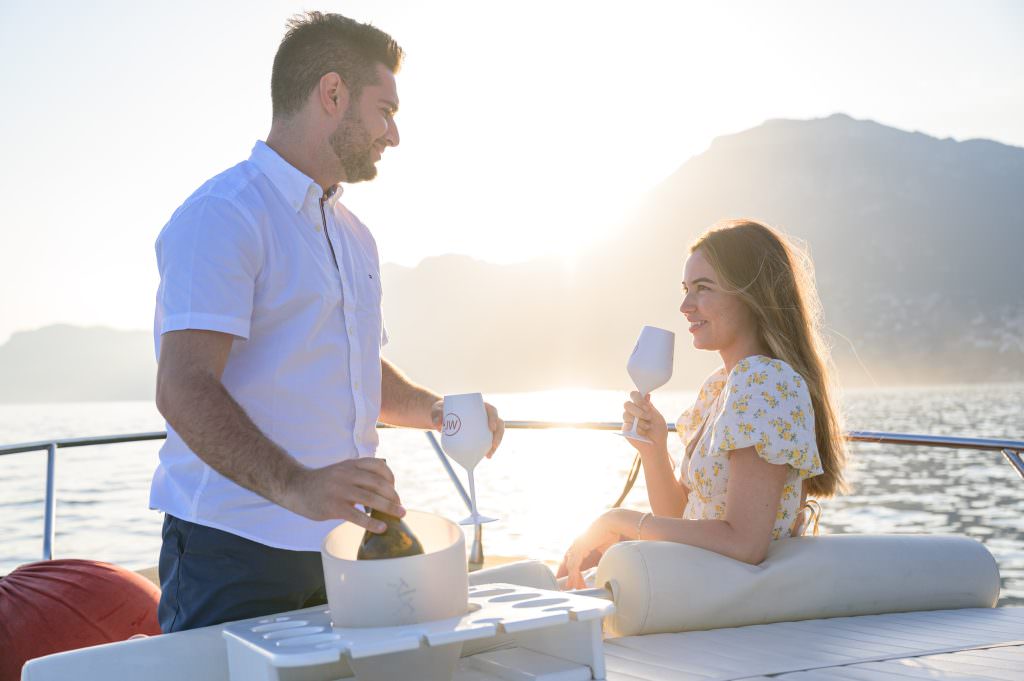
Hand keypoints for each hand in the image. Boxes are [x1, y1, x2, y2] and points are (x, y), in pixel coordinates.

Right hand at [283, 457, 402, 532]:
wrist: (295, 487)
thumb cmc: (322, 482)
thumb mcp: (341, 470)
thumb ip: (358, 475)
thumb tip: (382, 489)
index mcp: (351, 464)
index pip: (378, 466)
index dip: (391, 478)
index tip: (394, 489)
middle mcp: (347, 475)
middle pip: (379, 483)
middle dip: (393, 496)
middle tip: (400, 507)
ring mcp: (340, 490)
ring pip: (371, 498)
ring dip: (389, 508)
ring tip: (399, 515)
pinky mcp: (334, 507)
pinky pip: (357, 516)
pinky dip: (372, 523)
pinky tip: (381, 528)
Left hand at [432, 399, 504, 458]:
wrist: (442, 416)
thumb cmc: (443, 409)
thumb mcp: (439, 410)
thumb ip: (437, 415)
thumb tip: (439, 425)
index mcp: (479, 406)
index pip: (492, 410)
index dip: (494, 418)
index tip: (491, 427)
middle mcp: (484, 415)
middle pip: (498, 424)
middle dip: (498, 436)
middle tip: (493, 445)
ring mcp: (483, 425)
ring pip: (495, 434)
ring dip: (495, 445)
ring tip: (488, 455)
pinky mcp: (480, 434)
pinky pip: (488, 441)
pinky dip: (489, 449)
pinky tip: (487, 456)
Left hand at [560, 514, 622, 589]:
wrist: (612, 523)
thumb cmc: (610, 534)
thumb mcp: (604, 550)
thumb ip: (600, 558)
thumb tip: (602, 569)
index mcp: (580, 545)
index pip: (574, 561)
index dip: (573, 572)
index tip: (574, 582)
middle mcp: (576, 545)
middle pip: (569, 565)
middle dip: (570, 577)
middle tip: (570, 588)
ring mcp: (577, 546)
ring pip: (571, 567)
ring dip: (573, 579)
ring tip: (574, 589)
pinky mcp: (580, 548)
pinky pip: (575, 565)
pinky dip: (575, 575)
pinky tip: (576, 583)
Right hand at [622, 391, 667, 453]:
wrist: (656, 446)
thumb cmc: (658, 431)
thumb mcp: (657, 416)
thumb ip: (650, 406)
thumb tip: (647, 394)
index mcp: (640, 406)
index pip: (634, 395)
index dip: (639, 399)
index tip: (647, 407)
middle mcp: (632, 412)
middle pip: (627, 404)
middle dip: (638, 411)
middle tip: (648, 418)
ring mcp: (628, 420)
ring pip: (626, 414)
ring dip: (640, 421)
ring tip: (648, 428)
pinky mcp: (625, 429)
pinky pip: (628, 425)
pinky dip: (638, 429)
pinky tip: (643, 433)